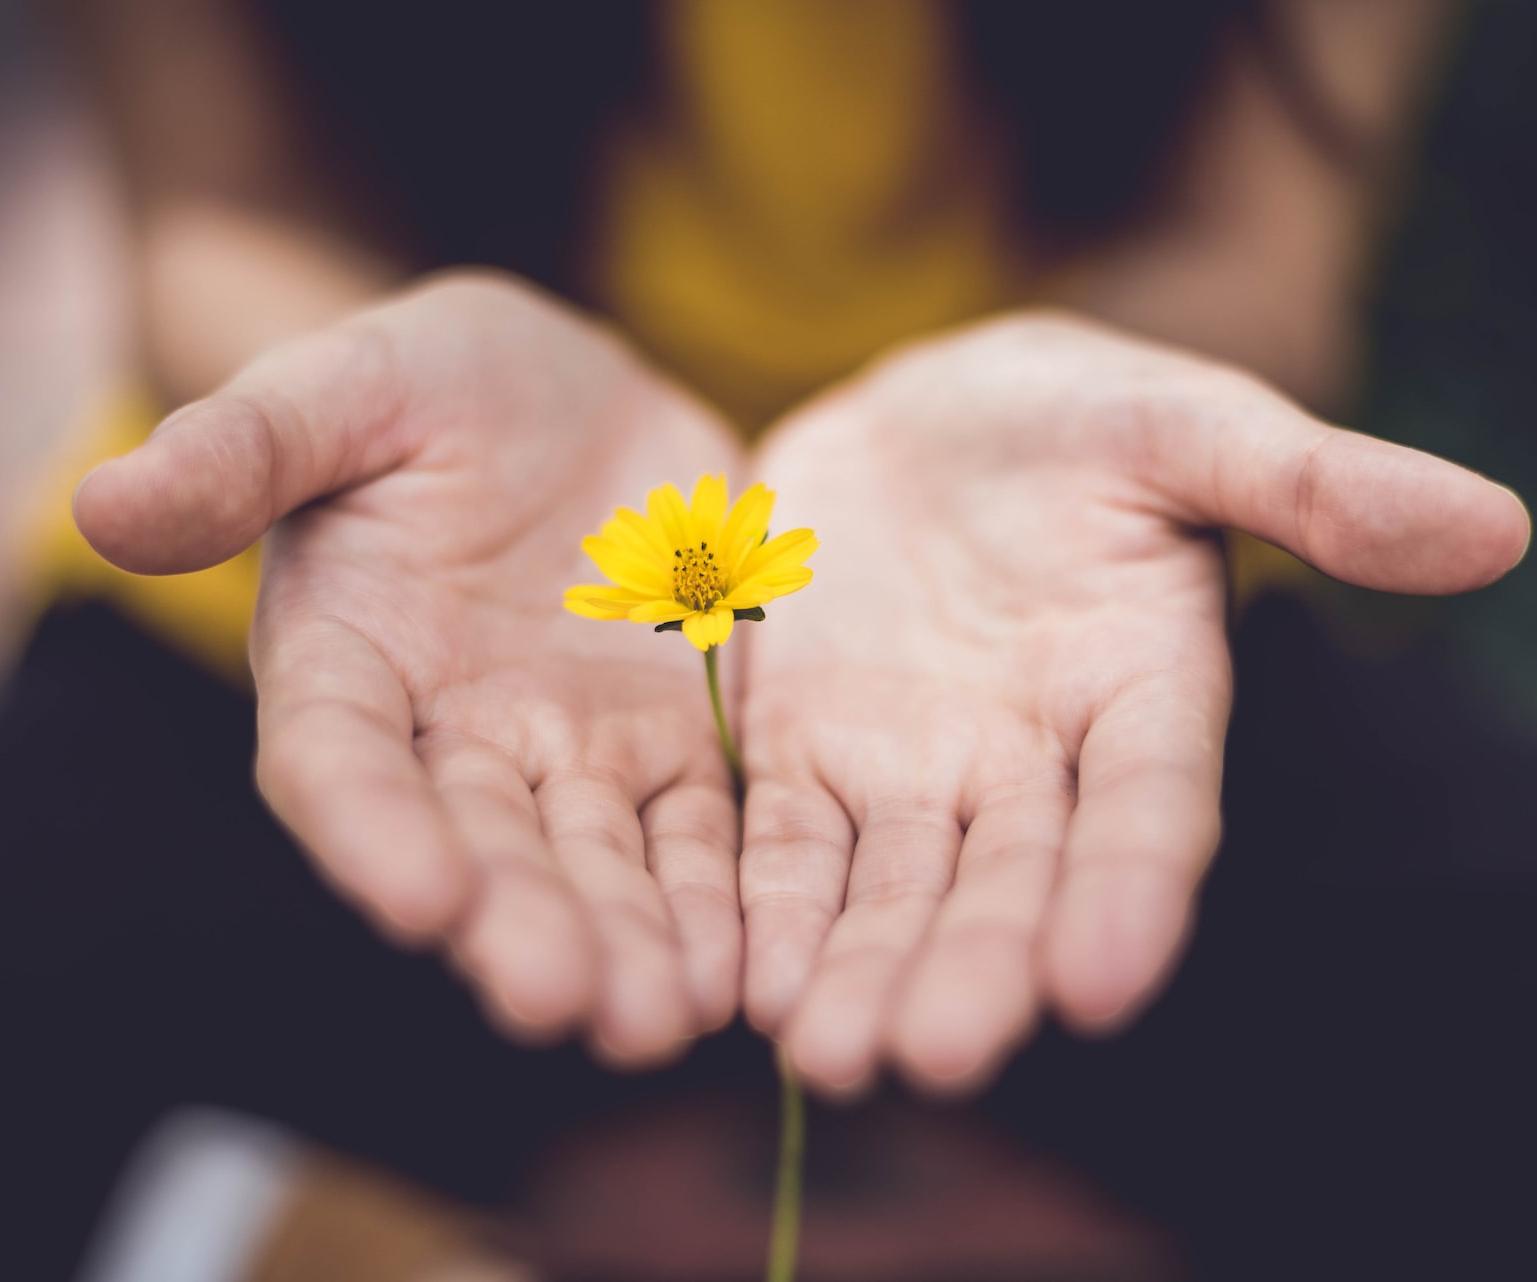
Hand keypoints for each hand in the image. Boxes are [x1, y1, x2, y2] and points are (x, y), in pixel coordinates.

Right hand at [75, 273, 744, 1063]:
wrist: (575, 397)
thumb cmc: (438, 382)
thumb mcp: (348, 385)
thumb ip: (246, 446)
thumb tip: (104, 502)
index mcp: (350, 657)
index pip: (340, 760)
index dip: (371, 830)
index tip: (420, 898)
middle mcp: (453, 733)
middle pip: (480, 844)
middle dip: (518, 924)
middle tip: (562, 1002)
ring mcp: (570, 748)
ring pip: (595, 860)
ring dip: (626, 942)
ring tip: (661, 1018)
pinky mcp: (671, 742)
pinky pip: (696, 830)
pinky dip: (715, 897)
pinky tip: (742, 968)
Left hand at [739, 312, 1529, 1093]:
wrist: (922, 421)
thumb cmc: (1073, 417)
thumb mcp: (1183, 424)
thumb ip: (1311, 482)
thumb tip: (1495, 526)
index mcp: (1142, 690)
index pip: (1150, 806)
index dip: (1132, 890)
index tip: (1102, 982)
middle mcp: (1031, 761)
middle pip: (1008, 880)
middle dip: (973, 967)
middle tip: (932, 1057)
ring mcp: (912, 768)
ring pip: (891, 889)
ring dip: (861, 971)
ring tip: (826, 1055)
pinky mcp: (804, 753)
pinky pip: (784, 844)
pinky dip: (768, 909)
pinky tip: (745, 984)